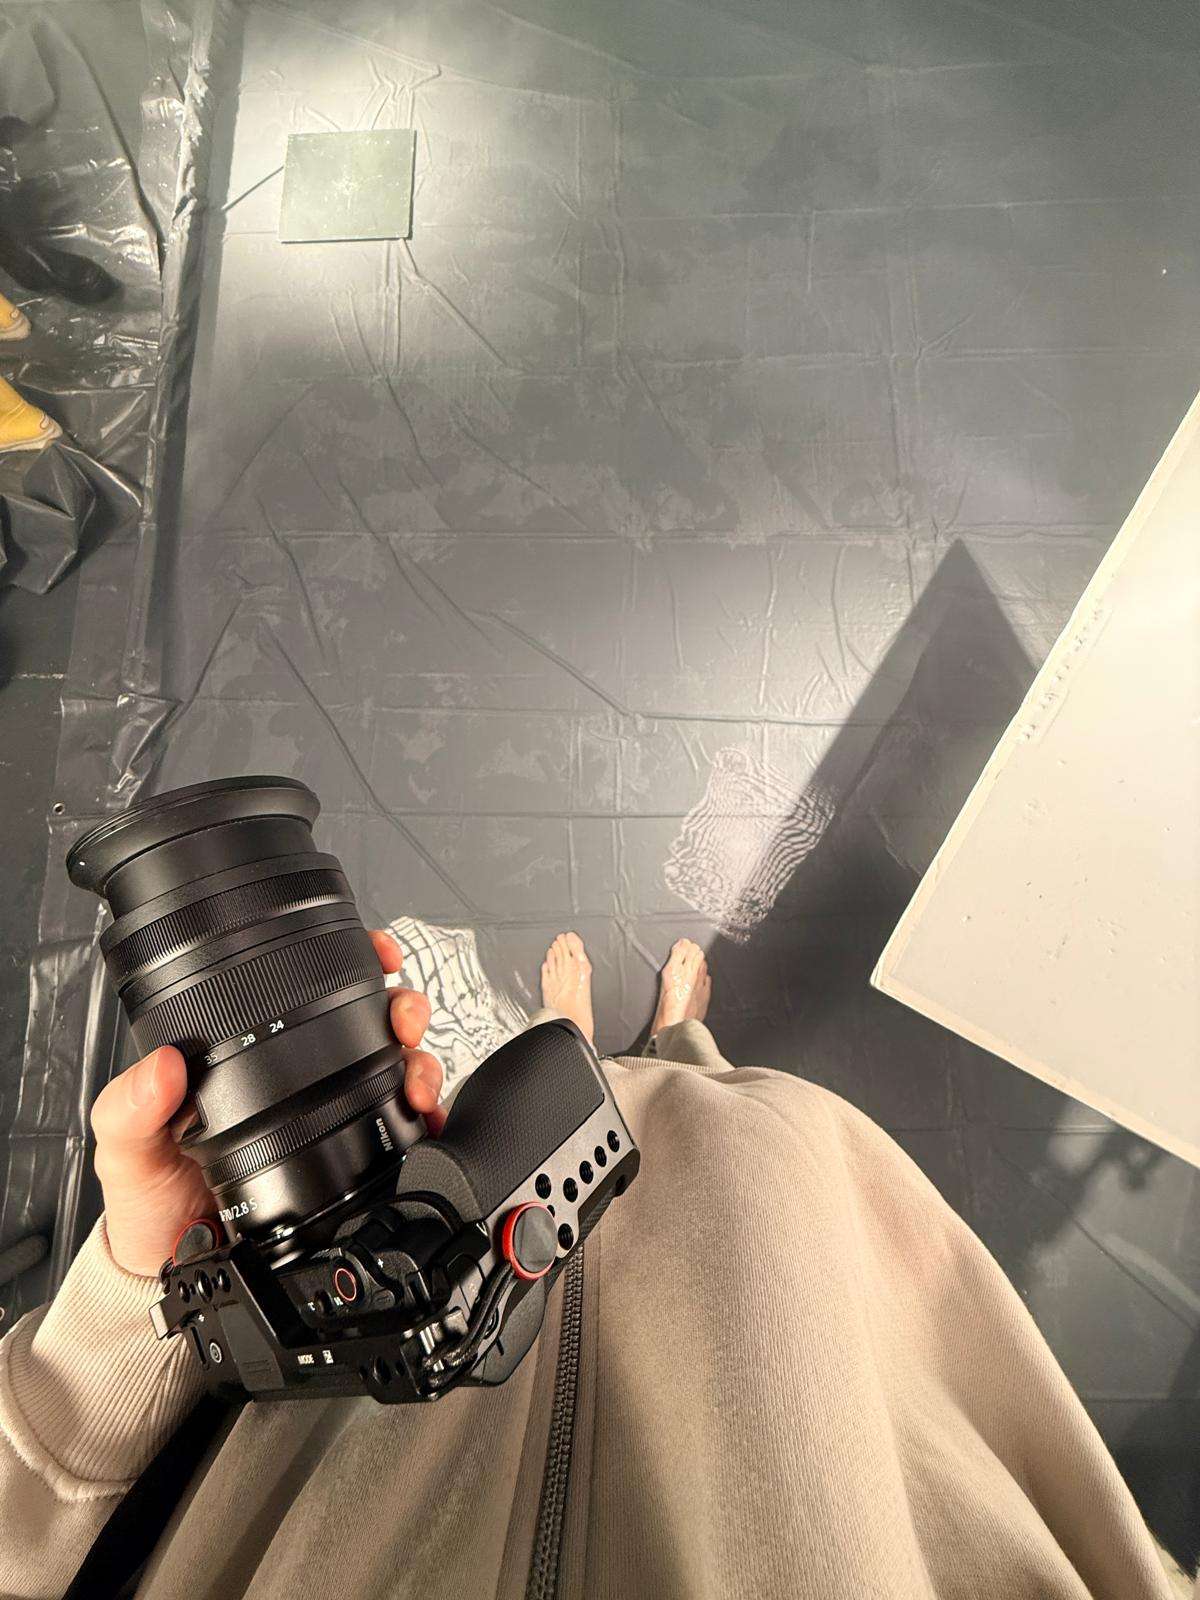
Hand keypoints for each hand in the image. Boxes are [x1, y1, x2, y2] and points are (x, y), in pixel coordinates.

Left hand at [91, 929, 445, 1276]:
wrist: (174, 1277)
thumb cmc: (151, 1206)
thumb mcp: (128, 1152)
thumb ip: (131, 1109)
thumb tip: (162, 1066)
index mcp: (250, 1059)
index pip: (308, 993)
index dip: (353, 963)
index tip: (376, 956)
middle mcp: (300, 1082)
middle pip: (371, 1024)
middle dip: (404, 1009)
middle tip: (404, 1022)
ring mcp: (334, 1121)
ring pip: (397, 1070)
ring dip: (421, 1063)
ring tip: (414, 1082)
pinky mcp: (357, 1166)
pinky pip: (404, 1134)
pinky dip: (427, 1122)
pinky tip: (424, 1122)